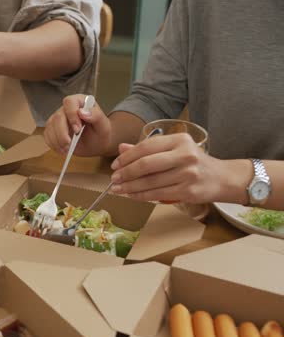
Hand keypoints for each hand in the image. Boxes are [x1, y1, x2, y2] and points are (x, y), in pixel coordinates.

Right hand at [44, 94, 111, 156]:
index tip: (78, 129)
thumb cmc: (100, 133)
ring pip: (50, 126)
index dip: (71, 115)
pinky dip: (53, 144)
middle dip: (62, 133)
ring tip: (67, 149)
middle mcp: (67, 108)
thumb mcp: (104, 126)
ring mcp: (58, 118)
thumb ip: (96, 116)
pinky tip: (62, 150)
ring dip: (57, 141)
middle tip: (69, 144)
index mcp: (80, 102)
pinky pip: (46, 135)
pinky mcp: (52, 129)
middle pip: (57, 117)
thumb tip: (82, 112)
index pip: (70, 102)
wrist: (96, 144)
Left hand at [109, 133, 242, 203]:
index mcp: (180, 140)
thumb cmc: (194, 163)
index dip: (127, 157)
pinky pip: (157, 194)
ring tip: (118, 189)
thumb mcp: (174, 150)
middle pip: (146, 164)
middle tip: (113, 179)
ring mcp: (187, 174)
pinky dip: (141, 196)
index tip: (114, 165)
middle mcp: (185, 155)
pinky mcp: (188, 191)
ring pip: (150, 182)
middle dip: (125, 173)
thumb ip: (149, 149)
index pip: (146, 146)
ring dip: (130, 187)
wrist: (223, 178)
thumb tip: (122, 149)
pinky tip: (131, 195)